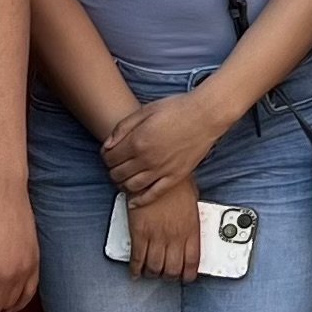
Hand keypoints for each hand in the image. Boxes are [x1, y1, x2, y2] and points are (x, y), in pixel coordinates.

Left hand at [101, 89, 226, 200]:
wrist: (205, 116)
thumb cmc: (177, 109)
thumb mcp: (145, 110)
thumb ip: (123, 127)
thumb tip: (107, 145)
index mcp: (138, 141)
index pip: (110, 158)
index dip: (105, 157)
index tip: (108, 154)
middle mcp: (147, 159)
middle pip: (118, 173)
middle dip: (111, 171)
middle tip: (114, 166)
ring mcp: (162, 170)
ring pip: (132, 186)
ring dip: (122, 185)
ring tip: (122, 180)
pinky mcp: (175, 177)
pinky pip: (154, 194)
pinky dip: (141, 201)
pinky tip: (133, 201)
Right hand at [126, 178, 201, 282]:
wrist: (155, 172)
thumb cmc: (174, 183)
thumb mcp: (192, 202)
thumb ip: (191, 221)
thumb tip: (190, 232)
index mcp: (190, 230)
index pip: (192, 261)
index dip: (188, 274)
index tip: (186, 278)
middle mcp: (175, 237)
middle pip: (172, 269)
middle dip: (168, 276)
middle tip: (165, 275)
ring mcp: (157, 236)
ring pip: (154, 267)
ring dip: (152, 273)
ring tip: (151, 272)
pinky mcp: (139, 233)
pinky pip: (137, 258)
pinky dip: (135, 269)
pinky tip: (135, 272)